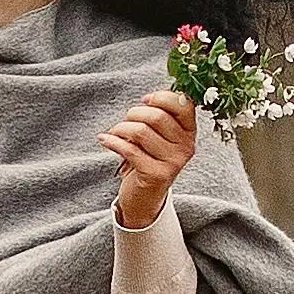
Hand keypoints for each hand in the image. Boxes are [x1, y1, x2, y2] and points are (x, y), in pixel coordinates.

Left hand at [101, 89, 200, 228]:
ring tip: (115, 133)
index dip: (161, 97)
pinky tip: (104, 139)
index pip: (183, 104)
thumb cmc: (148, 159)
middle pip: (157, 116)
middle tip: (125, 121)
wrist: (145, 196)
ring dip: (121, 128)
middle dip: (134, 113)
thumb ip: (160, 115)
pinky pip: (129, 149)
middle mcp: (186, 147)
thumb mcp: (159, 136)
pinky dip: (112, 141)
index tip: (145, 100)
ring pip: (141, 131)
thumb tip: (151, 96)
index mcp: (189, 132)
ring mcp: (173, 162)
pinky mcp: (156, 174)